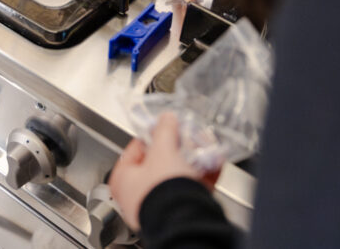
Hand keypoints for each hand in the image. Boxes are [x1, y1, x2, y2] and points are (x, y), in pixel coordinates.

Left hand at [109, 113, 218, 230]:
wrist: (183, 221)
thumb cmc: (161, 191)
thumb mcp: (162, 151)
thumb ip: (164, 131)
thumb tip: (166, 119)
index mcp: (123, 180)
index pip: (135, 150)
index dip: (152, 135)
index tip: (164, 127)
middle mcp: (138, 195)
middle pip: (160, 163)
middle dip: (179, 148)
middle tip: (189, 136)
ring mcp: (160, 204)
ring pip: (179, 176)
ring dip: (195, 159)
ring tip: (206, 146)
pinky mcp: (181, 212)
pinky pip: (192, 189)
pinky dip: (205, 175)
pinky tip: (216, 162)